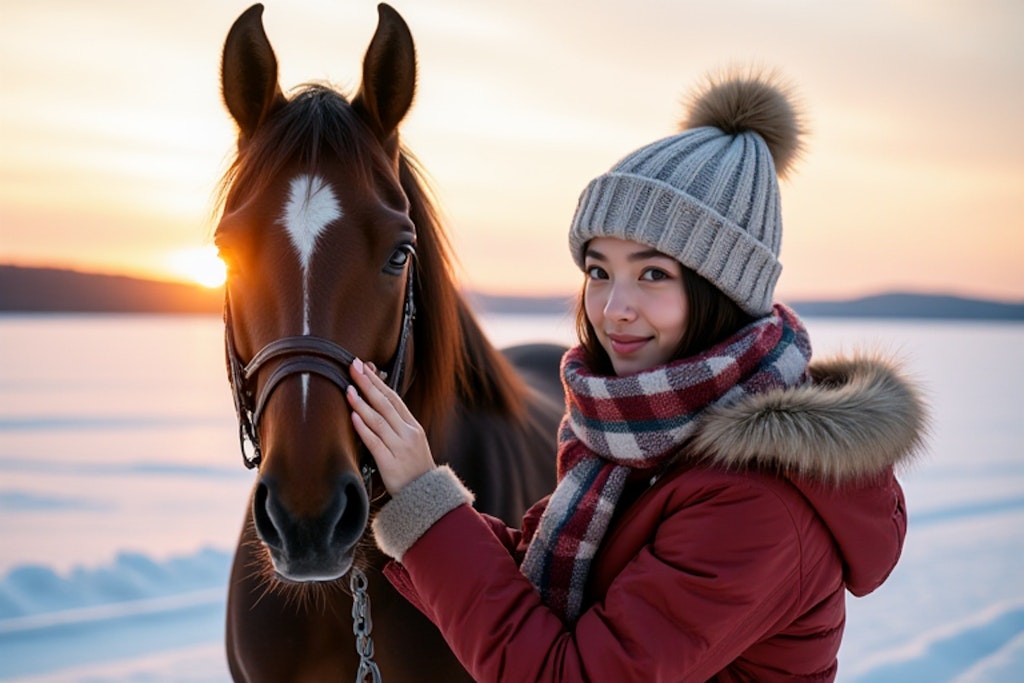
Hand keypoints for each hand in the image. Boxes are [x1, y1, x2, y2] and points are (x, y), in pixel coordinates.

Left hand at [346, 357, 433, 495]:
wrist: (427, 498)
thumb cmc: (414, 470)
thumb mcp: (411, 443)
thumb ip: (396, 426)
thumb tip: (375, 406)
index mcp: (413, 427)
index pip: (394, 398)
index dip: (378, 382)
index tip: (364, 367)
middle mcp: (408, 434)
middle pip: (385, 404)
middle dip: (368, 383)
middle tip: (353, 366)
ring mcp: (400, 448)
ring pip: (378, 420)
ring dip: (362, 403)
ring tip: (348, 388)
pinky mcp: (390, 464)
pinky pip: (374, 442)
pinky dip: (363, 428)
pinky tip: (353, 416)